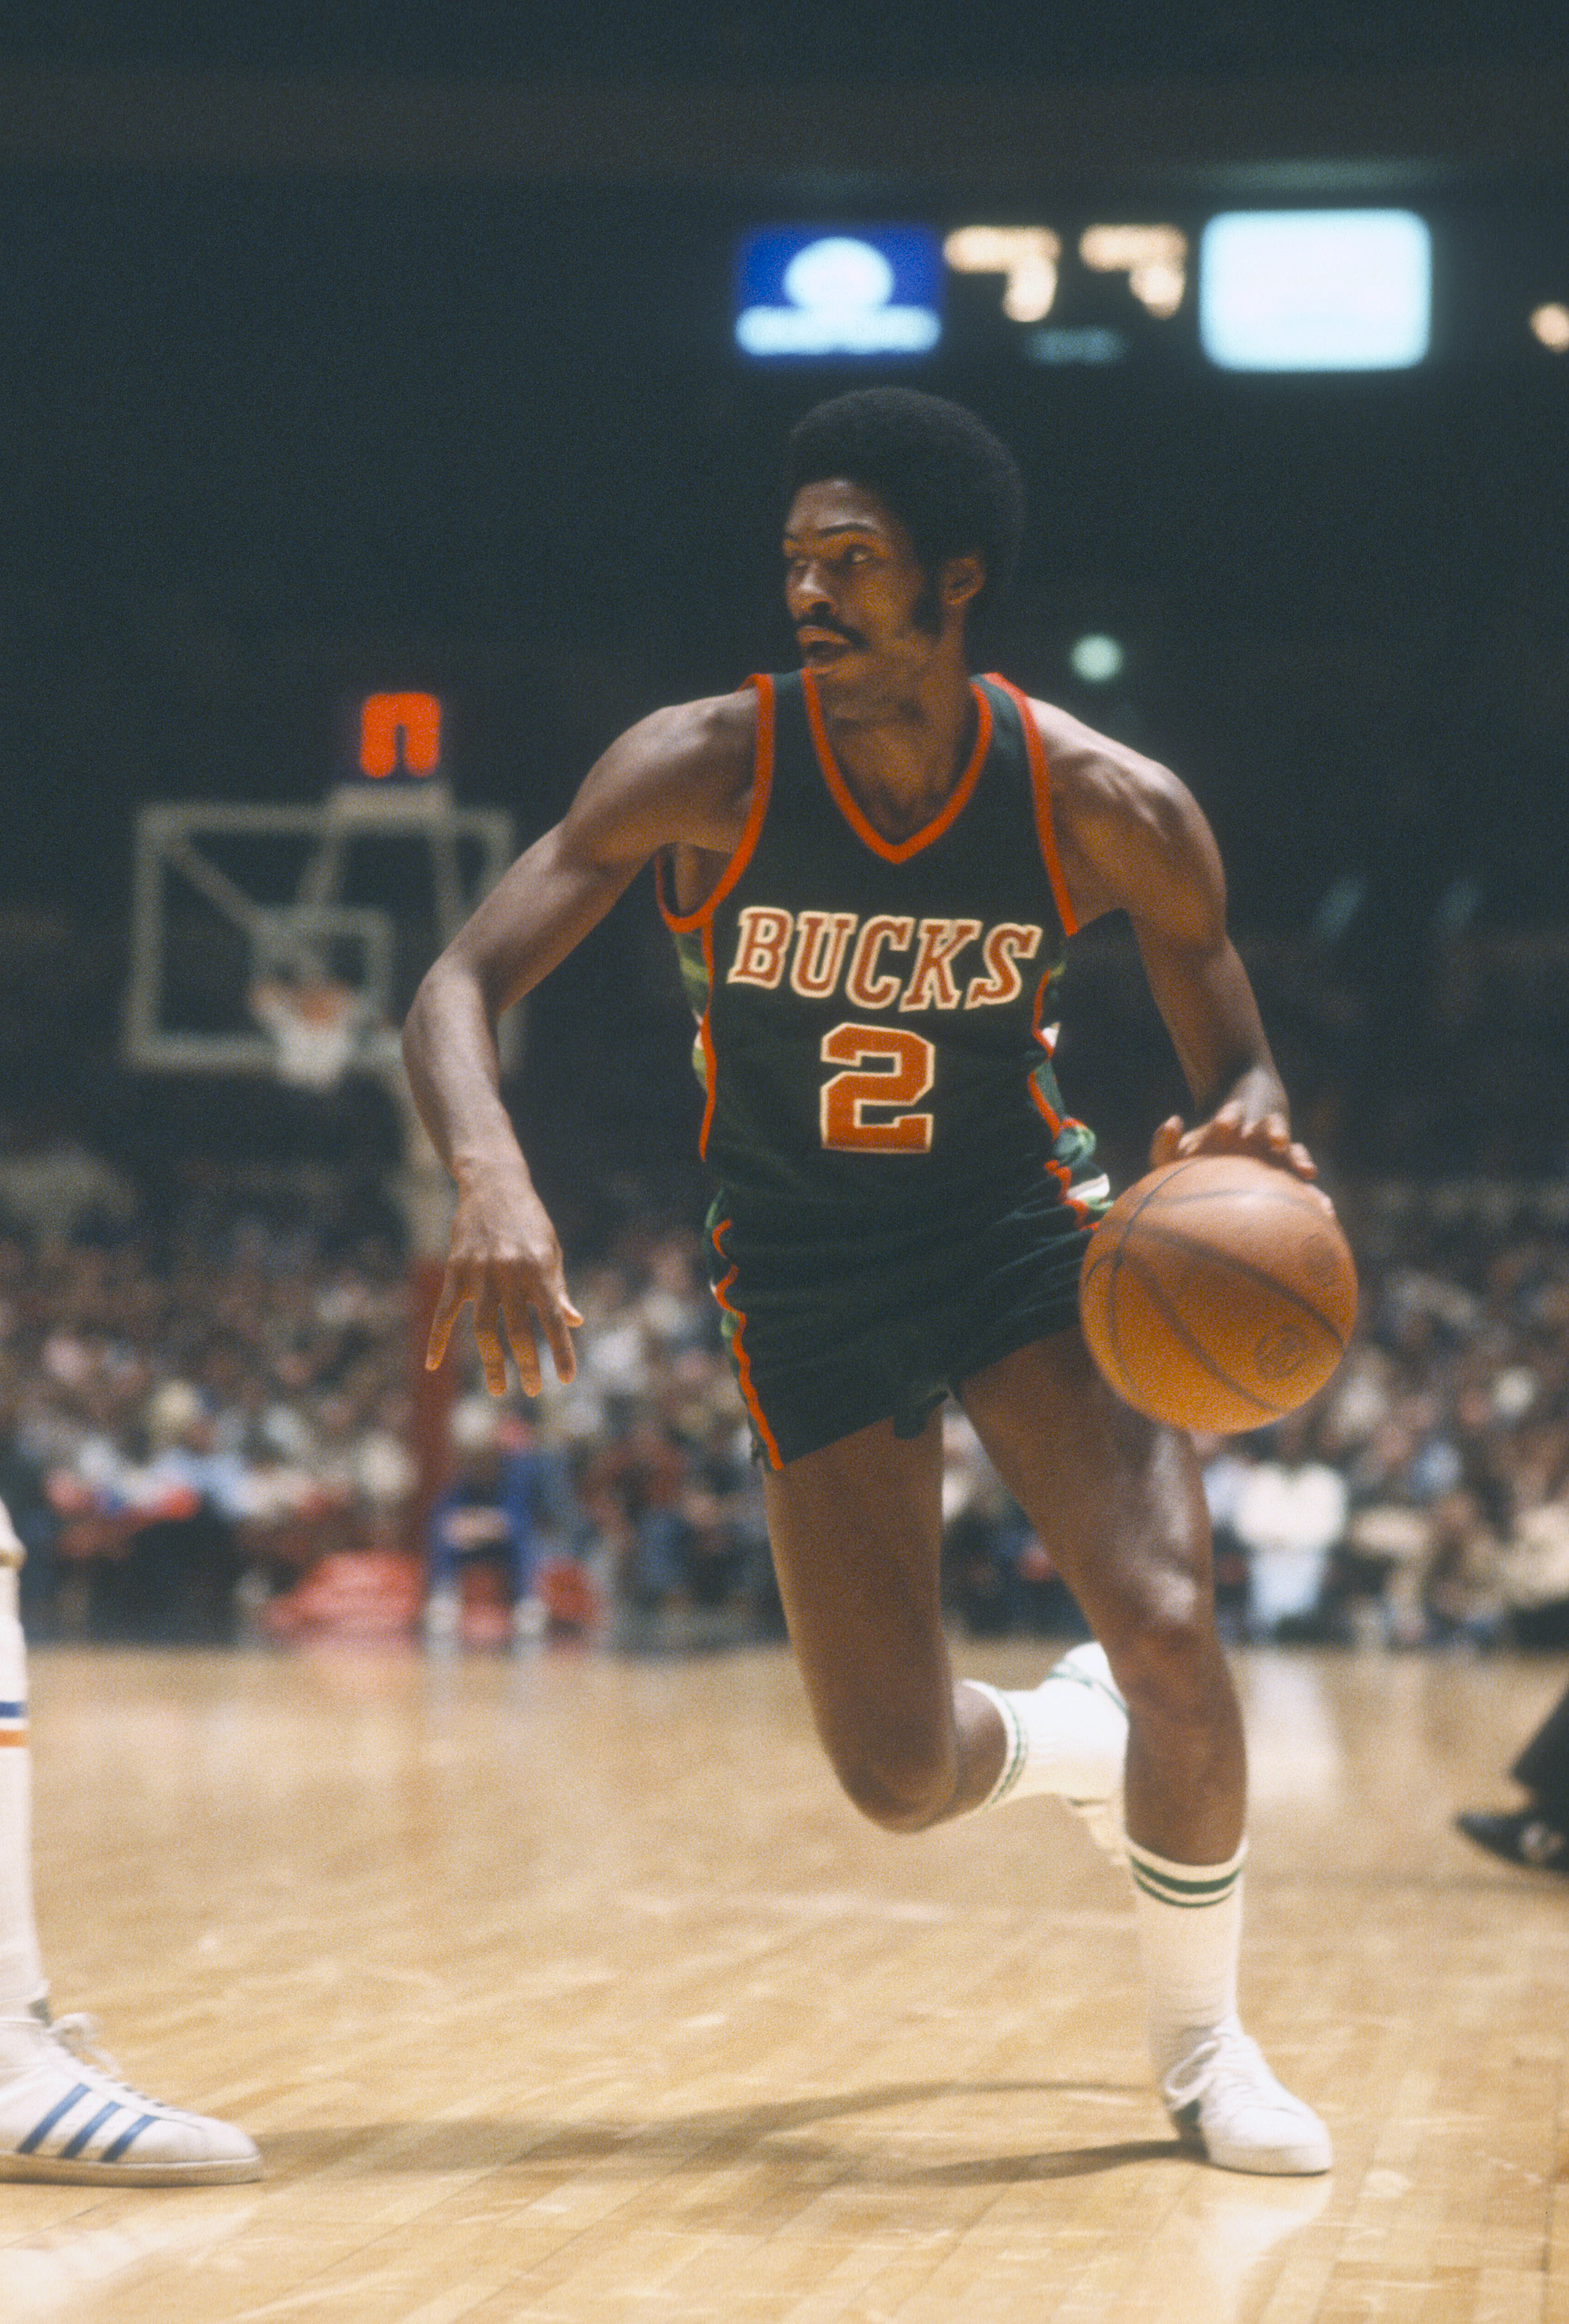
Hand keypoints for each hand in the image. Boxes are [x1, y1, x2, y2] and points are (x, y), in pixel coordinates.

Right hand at [425, 1166, 583, 1396]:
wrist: (493, 1185)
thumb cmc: (529, 1221)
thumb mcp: (551, 1250)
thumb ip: (558, 1289)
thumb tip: (573, 1322)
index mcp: (539, 1270)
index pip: (552, 1320)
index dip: (560, 1351)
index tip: (566, 1379)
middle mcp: (509, 1274)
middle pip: (517, 1330)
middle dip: (527, 1364)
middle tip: (533, 1390)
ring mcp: (479, 1273)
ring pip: (482, 1330)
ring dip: (492, 1362)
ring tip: (498, 1390)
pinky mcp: (455, 1271)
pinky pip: (443, 1313)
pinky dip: (437, 1340)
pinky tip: (431, 1364)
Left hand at [1150, 1090, 1319, 1186]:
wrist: (1219, 1161)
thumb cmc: (1195, 1157)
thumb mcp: (1174, 1152)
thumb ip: (1163, 1143)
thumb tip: (1173, 1121)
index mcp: (1229, 1130)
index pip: (1231, 1119)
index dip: (1229, 1117)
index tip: (1223, 1124)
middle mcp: (1257, 1138)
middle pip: (1271, 1128)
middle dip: (1274, 1131)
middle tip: (1276, 1139)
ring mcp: (1276, 1156)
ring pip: (1294, 1151)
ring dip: (1299, 1158)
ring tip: (1306, 1171)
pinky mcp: (1288, 1178)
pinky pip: (1306, 1188)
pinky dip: (1317, 1197)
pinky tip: (1326, 1212)